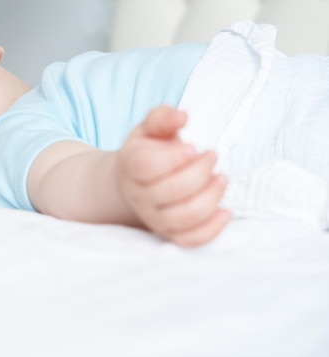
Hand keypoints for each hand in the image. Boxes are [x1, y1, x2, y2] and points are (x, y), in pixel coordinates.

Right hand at [115, 106, 229, 245]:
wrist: (132, 181)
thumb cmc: (147, 151)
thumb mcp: (150, 128)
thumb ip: (163, 117)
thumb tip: (182, 116)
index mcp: (131, 166)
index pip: (146, 167)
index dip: (173, 158)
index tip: (192, 147)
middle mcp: (139, 195)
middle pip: (170, 191)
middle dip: (199, 172)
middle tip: (211, 156)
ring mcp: (153, 217)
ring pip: (182, 217)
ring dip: (210, 198)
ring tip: (221, 179)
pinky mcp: (168, 233)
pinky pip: (189, 240)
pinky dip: (211, 229)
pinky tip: (225, 211)